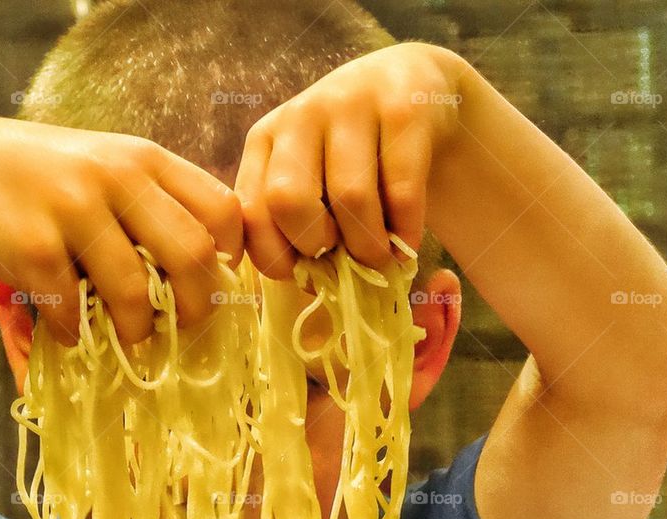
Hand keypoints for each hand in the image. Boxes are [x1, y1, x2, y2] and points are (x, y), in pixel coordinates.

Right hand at [0, 116, 243, 343]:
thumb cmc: (45, 181)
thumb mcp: (106, 169)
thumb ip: (155, 203)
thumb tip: (212, 271)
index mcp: (144, 158)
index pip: (222, 207)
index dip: (232, 255)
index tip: (215, 282)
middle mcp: (115, 176)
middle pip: (191, 255)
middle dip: (196, 306)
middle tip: (182, 326)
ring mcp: (72, 209)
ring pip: (134, 293)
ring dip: (135, 330)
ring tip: (126, 335)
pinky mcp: (32, 246)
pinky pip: (73, 310)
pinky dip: (75, 331)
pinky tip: (67, 327)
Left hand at [235, 42, 460, 278]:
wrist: (417, 86)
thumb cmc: (355, 157)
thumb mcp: (313, 179)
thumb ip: (295, 224)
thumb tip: (310, 285)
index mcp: (264, 141)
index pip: (249, 211)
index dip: (272, 256)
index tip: (300, 272)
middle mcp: (300, 116)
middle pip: (287, 199)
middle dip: (314, 246)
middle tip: (339, 258)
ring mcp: (351, 105)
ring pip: (349, 197)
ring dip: (368, 246)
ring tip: (380, 258)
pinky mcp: (404, 109)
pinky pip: (401, 190)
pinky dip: (405, 232)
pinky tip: (407, 242)